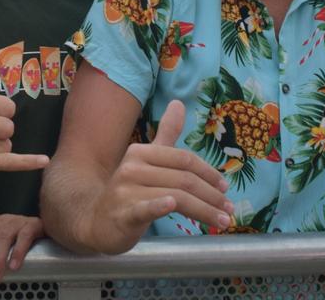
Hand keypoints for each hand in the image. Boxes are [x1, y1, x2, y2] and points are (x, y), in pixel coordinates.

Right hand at [87, 100, 231, 253]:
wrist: (96, 221)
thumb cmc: (128, 190)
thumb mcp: (147, 160)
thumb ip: (165, 134)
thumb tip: (178, 103)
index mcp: (141, 152)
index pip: (184, 159)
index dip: (208, 173)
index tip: (224, 188)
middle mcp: (132, 167)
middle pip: (184, 179)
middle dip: (211, 195)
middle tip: (228, 210)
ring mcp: (126, 191)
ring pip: (176, 197)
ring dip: (203, 210)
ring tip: (222, 222)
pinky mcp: (123, 214)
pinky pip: (145, 208)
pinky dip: (159, 206)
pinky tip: (172, 206)